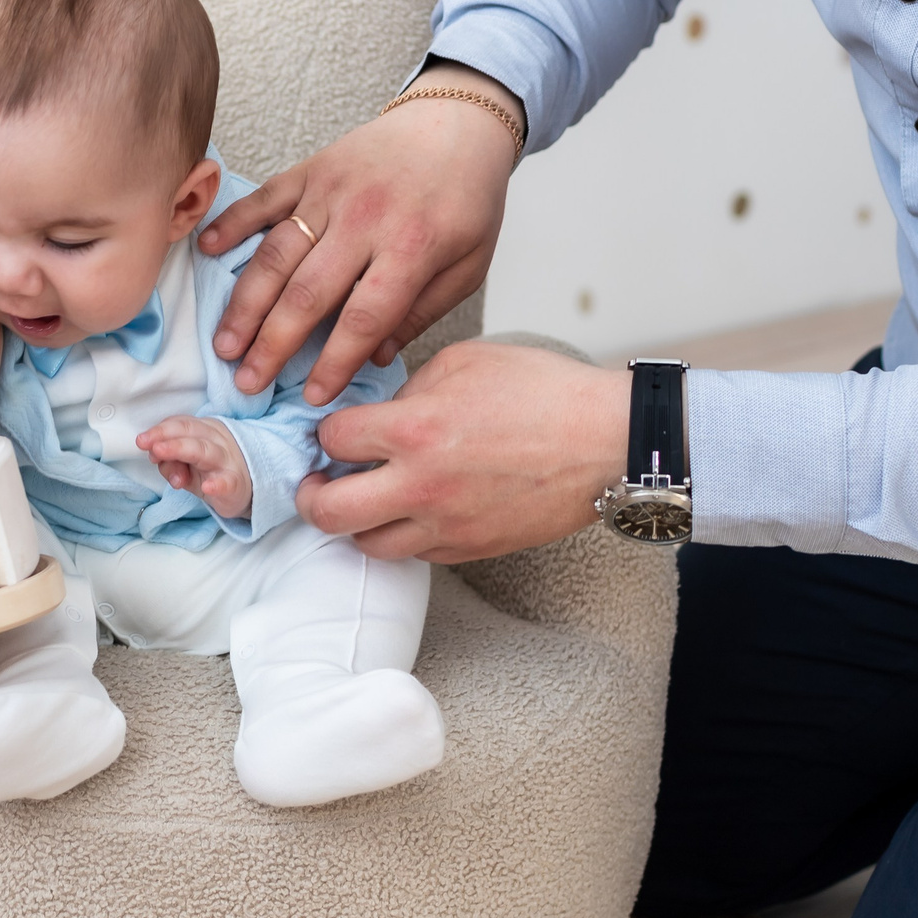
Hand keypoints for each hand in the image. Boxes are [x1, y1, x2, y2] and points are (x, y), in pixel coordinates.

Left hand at [137, 415, 252, 518]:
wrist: (247, 492)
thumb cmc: (211, 472)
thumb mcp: (186, 465)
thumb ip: (169, 459)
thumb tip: (153, 455)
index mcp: (205, 430)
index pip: (181, 424)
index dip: (160, 430)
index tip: (142, 440)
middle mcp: (216, 441)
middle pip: (190, 433)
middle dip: (165, 436)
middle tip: (144, 443)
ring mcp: (227, 462)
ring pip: (204, 452)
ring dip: (181, 450)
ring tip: (159, 453)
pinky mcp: (235, 485)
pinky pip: (227, 483)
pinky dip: (218, 484)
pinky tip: (208, 487)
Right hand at [201, 63, 520, 403]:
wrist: (458, 122)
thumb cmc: (467, 199)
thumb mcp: (469, 265)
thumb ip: (421, 313)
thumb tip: (374, 358)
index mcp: (411, 247)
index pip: (363, 317)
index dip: (335, 362)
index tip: (313, 397)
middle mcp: (364, 219)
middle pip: (307, 292)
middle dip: (273, 344)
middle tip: (248, 382)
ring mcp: (331, 190)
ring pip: (276, 254)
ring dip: (245, 303)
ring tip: (226, 344)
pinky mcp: (310, 168)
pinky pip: (264, 198)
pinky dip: (232, 223)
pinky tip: (206, 251)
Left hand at [297, 340, 626, 562]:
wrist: (607, 442)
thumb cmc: (545, 394)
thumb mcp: (464, 363)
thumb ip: (409, 390)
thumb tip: (379, 414)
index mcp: (415, 430)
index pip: (331, 440)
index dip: (326, 432)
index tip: (335, 430)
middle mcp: (421, 485)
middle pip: (327, 512)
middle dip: (310, 496)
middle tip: (317, 481)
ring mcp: (445, 526)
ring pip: (367, 545)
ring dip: (356, 521)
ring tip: (365, 498)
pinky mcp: (471, 549)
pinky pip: (415, 554)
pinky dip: (403, 535)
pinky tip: (413, 510)